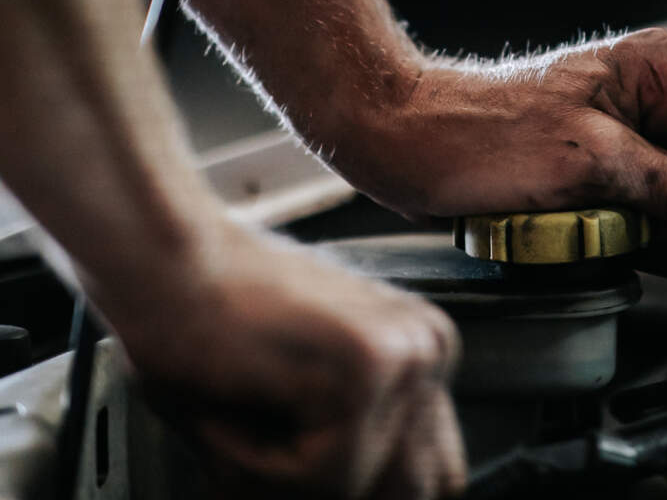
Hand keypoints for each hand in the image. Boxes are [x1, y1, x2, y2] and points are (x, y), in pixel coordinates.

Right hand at [95, 222, 465, 498]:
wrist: (161, 262)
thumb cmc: (205, 323)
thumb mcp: (300, 397)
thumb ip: (353, 443)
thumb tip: (386, 495)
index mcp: (421, 349)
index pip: (432, 473)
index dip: (364, 489)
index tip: (293, 468)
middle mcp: (429, 346)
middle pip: (408, 487)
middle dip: (319, 485)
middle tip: (250, 445)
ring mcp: (407, 352)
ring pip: (356, 486)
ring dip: (278, 479)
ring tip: (233, 415)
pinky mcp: (370, 365)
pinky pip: (328, 475)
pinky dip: (257, 465)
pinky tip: (229, 408)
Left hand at [332, 28, 666, 273]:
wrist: (402, 140)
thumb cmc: (473, 135)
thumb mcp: (587, 164)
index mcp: (661, 70)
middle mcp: (656, 92)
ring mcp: (635, 126)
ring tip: (640, 241)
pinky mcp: (612, 159)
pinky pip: (660, 200)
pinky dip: (653, 229)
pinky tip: (622, 238)